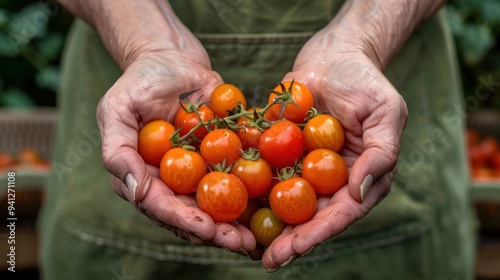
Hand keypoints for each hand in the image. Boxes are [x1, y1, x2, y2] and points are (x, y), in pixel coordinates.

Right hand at [96, 33, 255, 254]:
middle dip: (216, 232)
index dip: (183, 220)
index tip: (207, 229)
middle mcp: (172, 180)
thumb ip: (118, 151)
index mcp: (144, 176)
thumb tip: (135, 191)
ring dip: (238, 223)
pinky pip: (238, 176)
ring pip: (218, 203)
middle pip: (193, 213)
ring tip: (258, 238)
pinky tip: (272, 205)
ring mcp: (199, 171)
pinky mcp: (222, 157)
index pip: (161, 206)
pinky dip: (254, 193)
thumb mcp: (117, 109)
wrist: (173, 58)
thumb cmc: (140, 80)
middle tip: (240, 244)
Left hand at [261, 28, 407, 269]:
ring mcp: (302, 167)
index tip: (295, 249)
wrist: (334, 56)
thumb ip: (380, 154)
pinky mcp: (280, 151)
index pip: (341, 213)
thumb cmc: (366, 81)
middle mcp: (330, 179)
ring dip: (264, 223)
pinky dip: (248, 188)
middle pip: (309, 215)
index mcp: (360, 177)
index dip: (318, 233)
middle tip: (266, 259)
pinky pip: (263, 170)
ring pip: (282, 201)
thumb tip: (360, 194)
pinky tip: (229, 204)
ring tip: (242, 243)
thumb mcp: (386, 113)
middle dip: (289, 240)